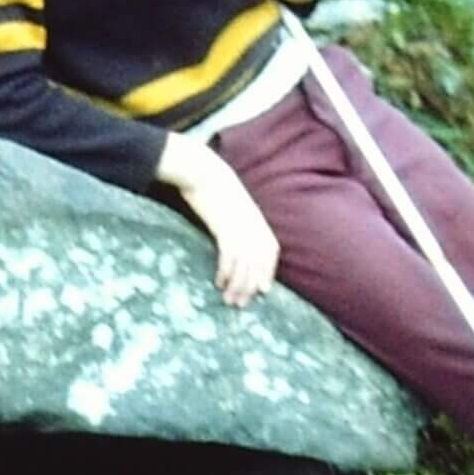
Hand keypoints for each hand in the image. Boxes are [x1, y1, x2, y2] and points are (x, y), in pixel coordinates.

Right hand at [157, 134, 279, 307]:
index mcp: (257, 219)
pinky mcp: (225, 228)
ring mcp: (240, 227)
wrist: (202, 171)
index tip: (263, 290)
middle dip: (251, 286)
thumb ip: (238, 221)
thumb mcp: (232, 204)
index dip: (267, 272)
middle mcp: (253, 225)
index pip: (270, 251)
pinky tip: (219, 282)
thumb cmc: (212, 187)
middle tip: (241, 303)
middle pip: (258, 262)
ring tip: (229, 300)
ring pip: (245, 264)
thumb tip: (232, 238)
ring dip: (238, 285)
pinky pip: (229, 256)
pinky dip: (226, 272)